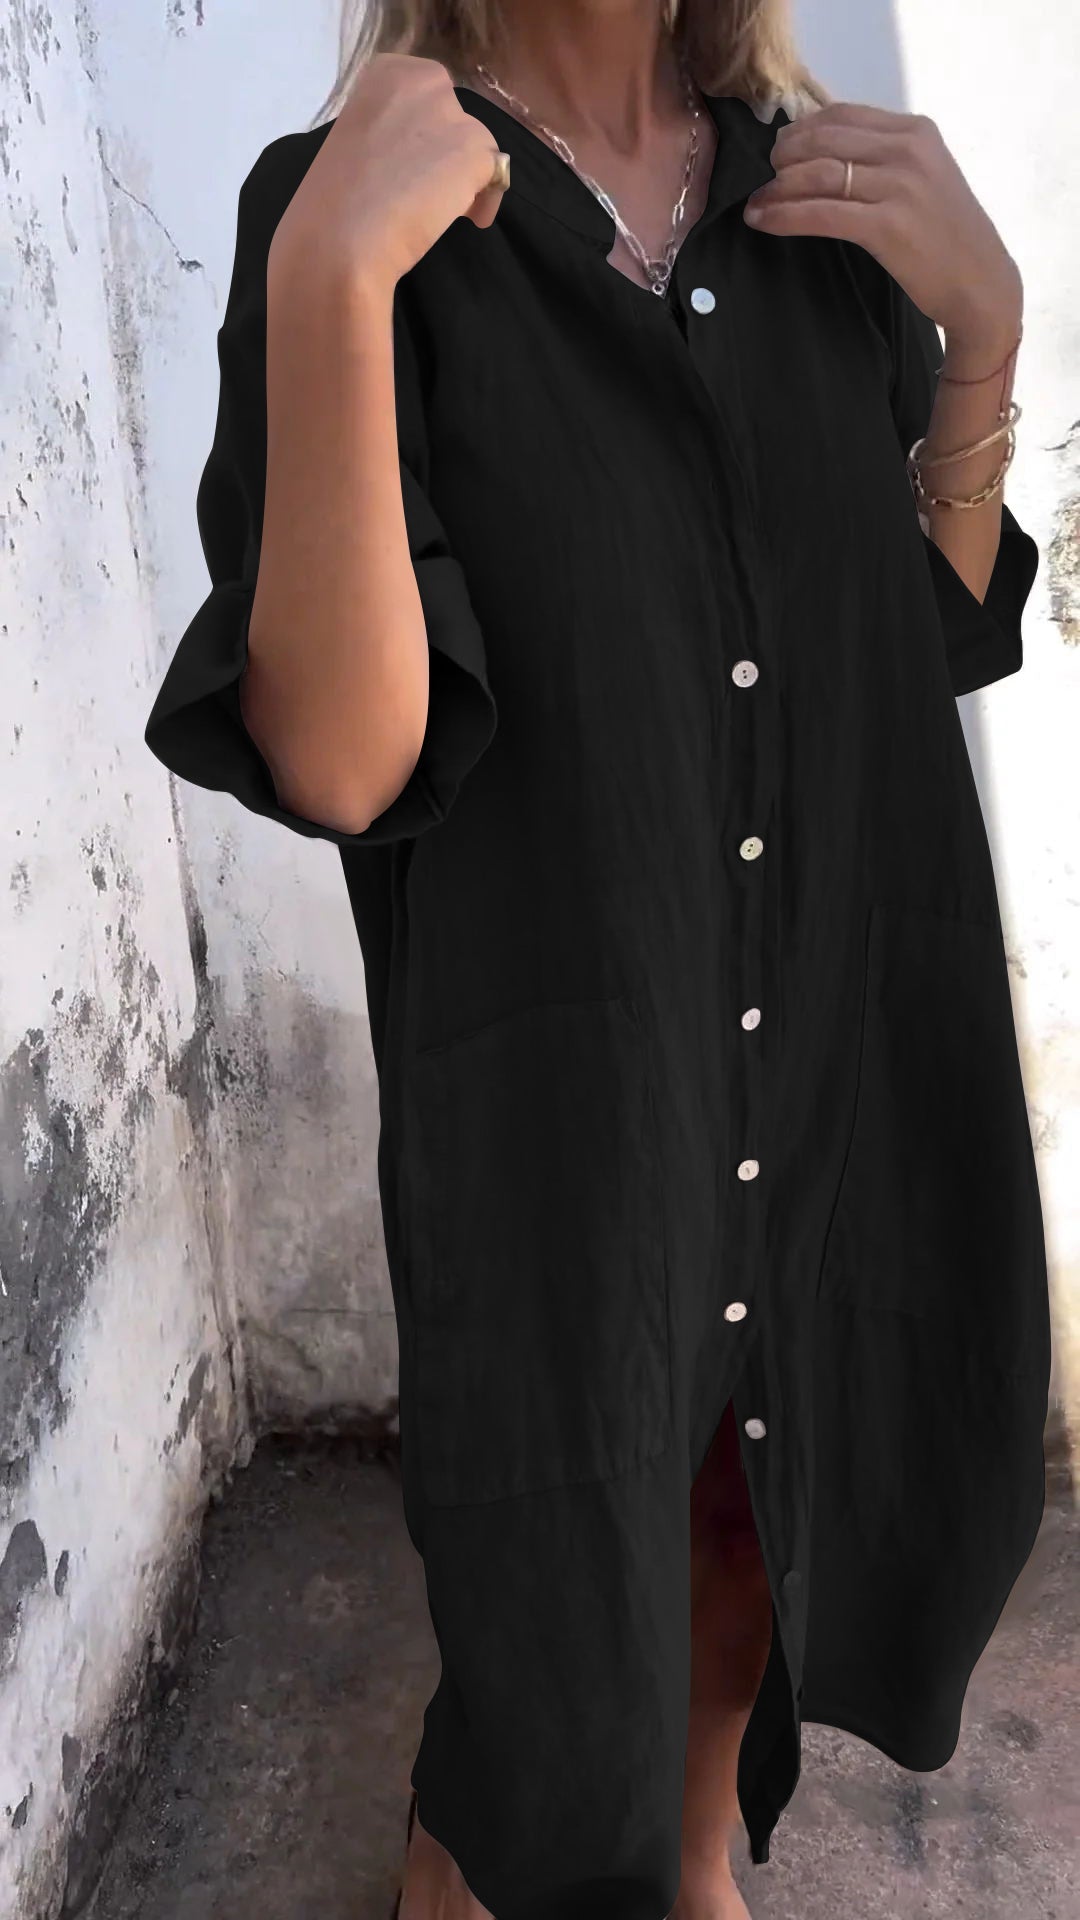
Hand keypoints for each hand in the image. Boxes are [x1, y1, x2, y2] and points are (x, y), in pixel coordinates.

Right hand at [270, 53, 508, 295]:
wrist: (341, 236)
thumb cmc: (336, 200)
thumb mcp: (357, 139)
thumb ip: (391, 130)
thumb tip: (420, 152)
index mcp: (387, 73)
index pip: (428, 95)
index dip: (427, 133)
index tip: (412, 164)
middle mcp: (424, 80)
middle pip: (455, 119)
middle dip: (447, 153)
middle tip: (427, 190)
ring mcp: (452, 113)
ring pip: (478, 147)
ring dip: (465, 179)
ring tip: (439, 211)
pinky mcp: (476, 149)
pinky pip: (497, 176)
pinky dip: (485, 202)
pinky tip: (466, 221)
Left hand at [743, 102, 1022, 360]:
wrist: (980, 282)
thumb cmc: (947, 237)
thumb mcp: (924, 179)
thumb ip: (885, 159)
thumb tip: (824, 153)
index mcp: (916, 131)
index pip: (843, 114)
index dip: (802, 129)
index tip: (781, 150)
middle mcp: (908, 150)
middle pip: (824, 138)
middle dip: (784, 156)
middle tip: (765, 176)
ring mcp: (899, 186)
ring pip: (818, 173)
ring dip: (777, 187)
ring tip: (757, 202)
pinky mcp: (887, 225)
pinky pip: (821, 213)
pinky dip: (784, 215)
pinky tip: (763, 220)